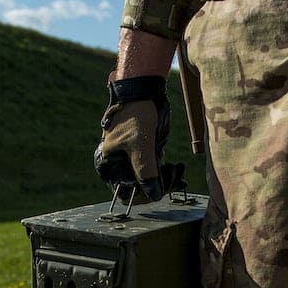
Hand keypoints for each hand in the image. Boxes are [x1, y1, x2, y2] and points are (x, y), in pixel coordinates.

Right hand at [93, 75, 185, 201]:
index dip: (144, 194)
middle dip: (159, 185)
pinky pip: (156, 170)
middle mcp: (118, 165)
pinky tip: (178, 169)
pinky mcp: (145, 154)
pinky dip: (168, 173)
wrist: (145, 92)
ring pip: (150, 181)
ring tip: (179, 171)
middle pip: (139, 189)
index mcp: (109, 165)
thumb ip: (146, 171)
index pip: (125, 193)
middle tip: (175, 177)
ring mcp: (132, 160)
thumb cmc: (137, 115)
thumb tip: (153, 195)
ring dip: (167, 180)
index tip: (161, 188)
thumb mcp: (142, 145)